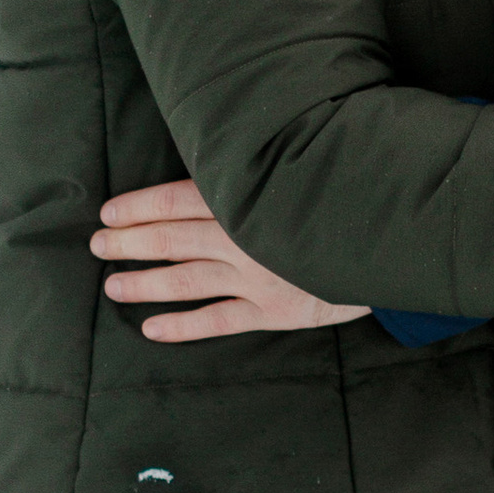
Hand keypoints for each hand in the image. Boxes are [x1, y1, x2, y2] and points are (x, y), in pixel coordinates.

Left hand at [91, 178, 367, 342]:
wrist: (396, 238)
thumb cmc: (345, 195)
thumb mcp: (302, 169)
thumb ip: (261, 171)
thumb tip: (217, 163)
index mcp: (248, 198)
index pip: (176, 199)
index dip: (138, 207)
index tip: (108, 212)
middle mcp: (245, 237)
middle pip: (172, 239)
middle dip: (129, 243)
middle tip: (97, 246)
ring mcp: (257, 277)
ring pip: (186, 281)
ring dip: (145, 283)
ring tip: (112, 285)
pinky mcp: (274, 310)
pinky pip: (218, 321)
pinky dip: (182, 327)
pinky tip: (151, 329)